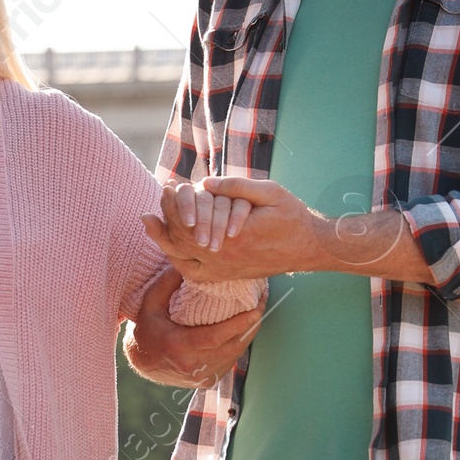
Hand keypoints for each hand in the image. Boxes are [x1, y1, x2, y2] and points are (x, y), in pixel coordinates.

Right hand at [123, 264, 260, 389]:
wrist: (142, 362)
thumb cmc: (146, 331)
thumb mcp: (150, 304)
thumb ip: (166, 284)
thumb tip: (184, 265)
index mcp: (179, 347)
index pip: (216, 337)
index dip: (239, 324)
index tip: (255, 309)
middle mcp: (193, 365)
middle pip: (232, 346)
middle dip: (251, 325)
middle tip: (261, 303)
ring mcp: (202, 376)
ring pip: (235, 355)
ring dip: (248, 335)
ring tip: (257, 313)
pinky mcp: (208, 380)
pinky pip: (230, 361)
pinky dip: (238, 345)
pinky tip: (244, 330)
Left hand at [145, 174, 434, 283]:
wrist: (308, 248)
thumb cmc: (291, 217)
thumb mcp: (269, 192)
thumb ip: (236, 187)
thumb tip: (204, 184)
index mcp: (232, 237)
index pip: (190, 223)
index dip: (173, 206)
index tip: (166, 189)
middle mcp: (224, 258)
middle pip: (180, 243)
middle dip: (164, 222)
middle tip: (152, 204)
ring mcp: (224, 271)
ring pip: (182, 262)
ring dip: (164, 242)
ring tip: (151, 224)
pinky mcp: (227, 276)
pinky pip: (195, 274)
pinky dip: (178, 261)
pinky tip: (170, 246)